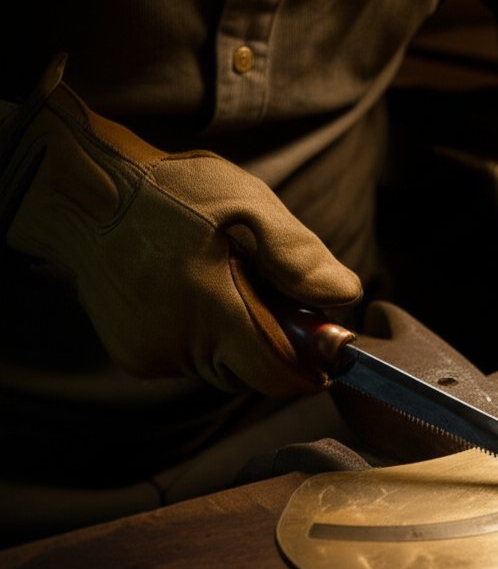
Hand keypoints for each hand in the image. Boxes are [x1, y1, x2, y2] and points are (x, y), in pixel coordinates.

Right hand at [0, 56, 361, 394]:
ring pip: (221, 369)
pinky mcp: (133, 356)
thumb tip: (344, 297)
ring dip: (236, 340)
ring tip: (223, 285)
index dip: (307, 367)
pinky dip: (203, 337)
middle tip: (268, 295)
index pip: (278, 376)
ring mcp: (151, 356)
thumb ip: (297, 255)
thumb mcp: (245, 202)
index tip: (320, 347)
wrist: (82, 193)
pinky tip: (191, 295)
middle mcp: (180, 346)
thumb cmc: (169, 191)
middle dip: (273, 346)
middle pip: (253, 375)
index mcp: (212, 311)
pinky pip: (189, 360)